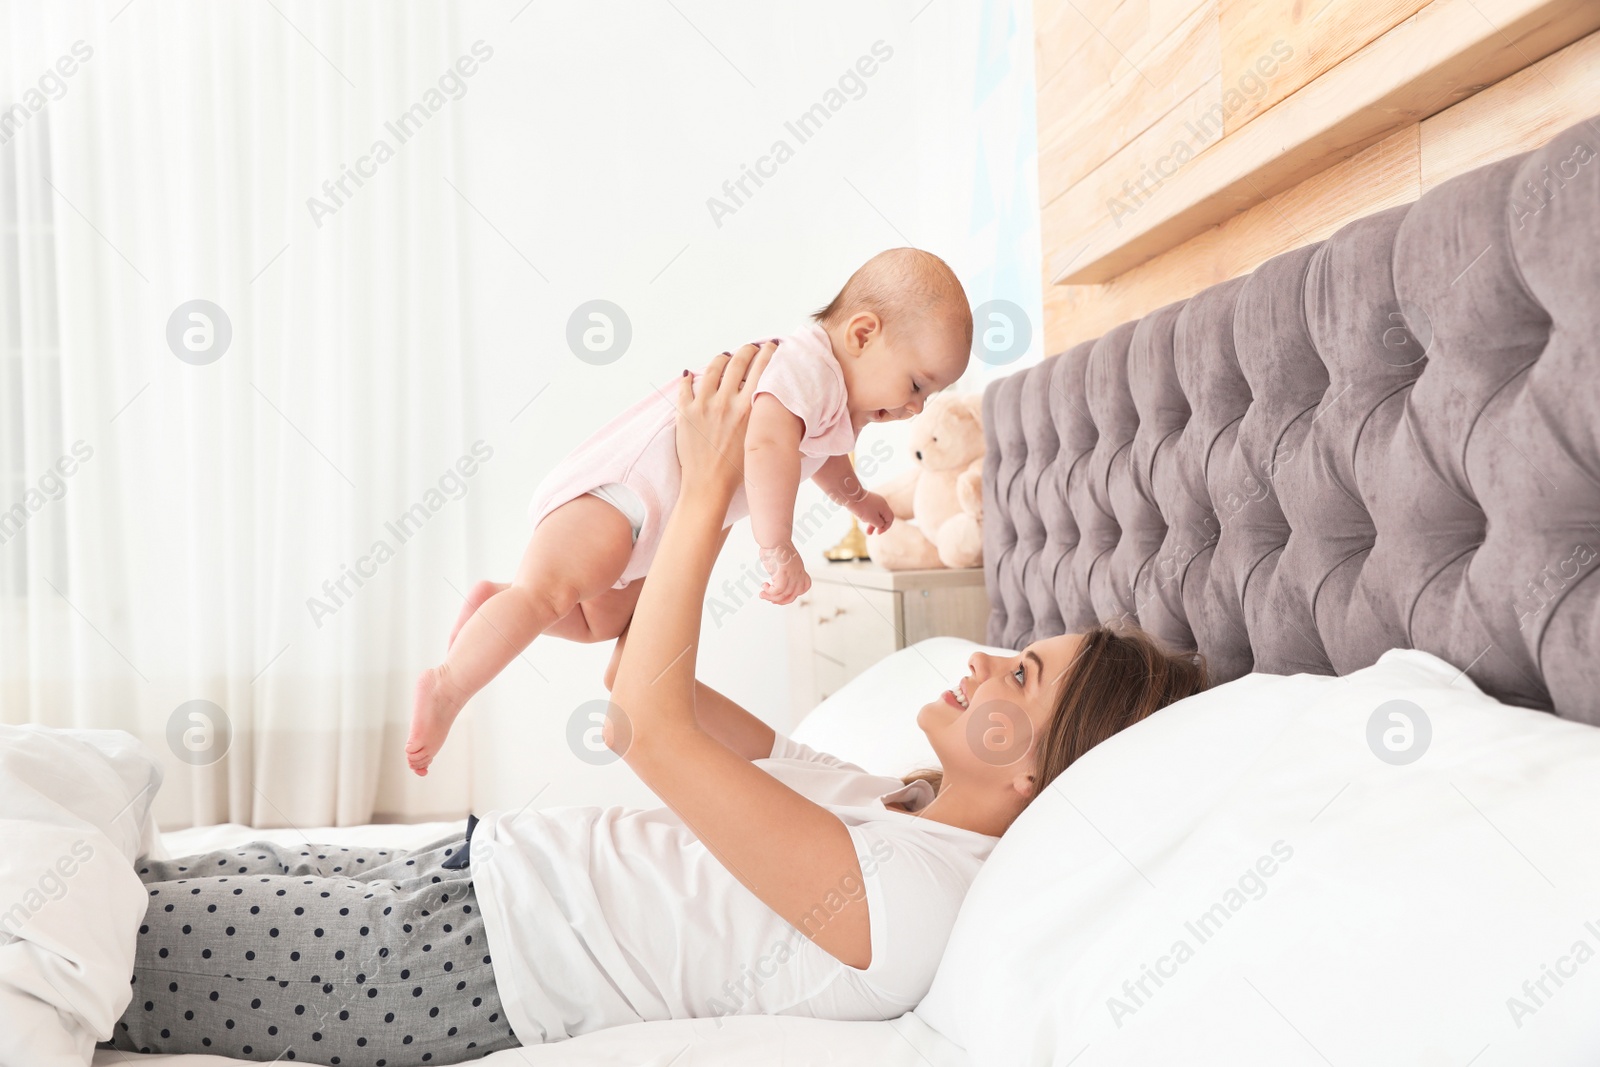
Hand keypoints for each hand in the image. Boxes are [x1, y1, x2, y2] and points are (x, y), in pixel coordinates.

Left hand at [675, 341, 775, 499]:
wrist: (709, 486)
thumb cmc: (738, 470)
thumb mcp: (759, 440)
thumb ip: (765, 419)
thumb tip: (778, 407)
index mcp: (749, 409)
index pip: (762, 369)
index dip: (768, 353)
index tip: (770, 346)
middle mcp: (727, 402)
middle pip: (738, 362)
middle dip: (747, 350)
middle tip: (750, 348)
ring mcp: (704, 405)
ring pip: (713, 368)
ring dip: (721, 358)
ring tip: (725, 357)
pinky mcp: (685, 412)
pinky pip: (686, 386)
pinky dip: (689, 377)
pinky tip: (691, 374)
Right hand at [759, 542, 811, 604]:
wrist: (774, 538)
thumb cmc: (775, 546)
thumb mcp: (784, 560)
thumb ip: (784, 570)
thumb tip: (775, 575)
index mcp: (800, 569)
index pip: (805, 586)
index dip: (794, 593)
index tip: (782, 594)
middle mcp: (798, 573)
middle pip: (793, 595)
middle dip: (781, 600)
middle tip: (770, 599)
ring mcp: (792, 574)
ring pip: (784, 595)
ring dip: (771, 597)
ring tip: (762, 594)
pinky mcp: (783, 574)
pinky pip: (777, 591)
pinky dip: (769, 592)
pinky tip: (764, 587)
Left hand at [848, 491, 893, 534]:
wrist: (851, 496)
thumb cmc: (862, 508)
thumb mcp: (873, 519)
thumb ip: (879, 524)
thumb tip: (881, 525)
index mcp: (884, 506)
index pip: (890, 518)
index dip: (886, 527)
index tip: (878, 532)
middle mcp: (881, 503)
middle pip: (883, 517)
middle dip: (878, 526)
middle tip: (872, 533)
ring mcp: (874, 501)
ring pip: (876, 514)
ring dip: (872, 523)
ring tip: (867, 531)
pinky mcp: (867, 501)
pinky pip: (870, 511)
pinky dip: (868, 516)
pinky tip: (861, 518)